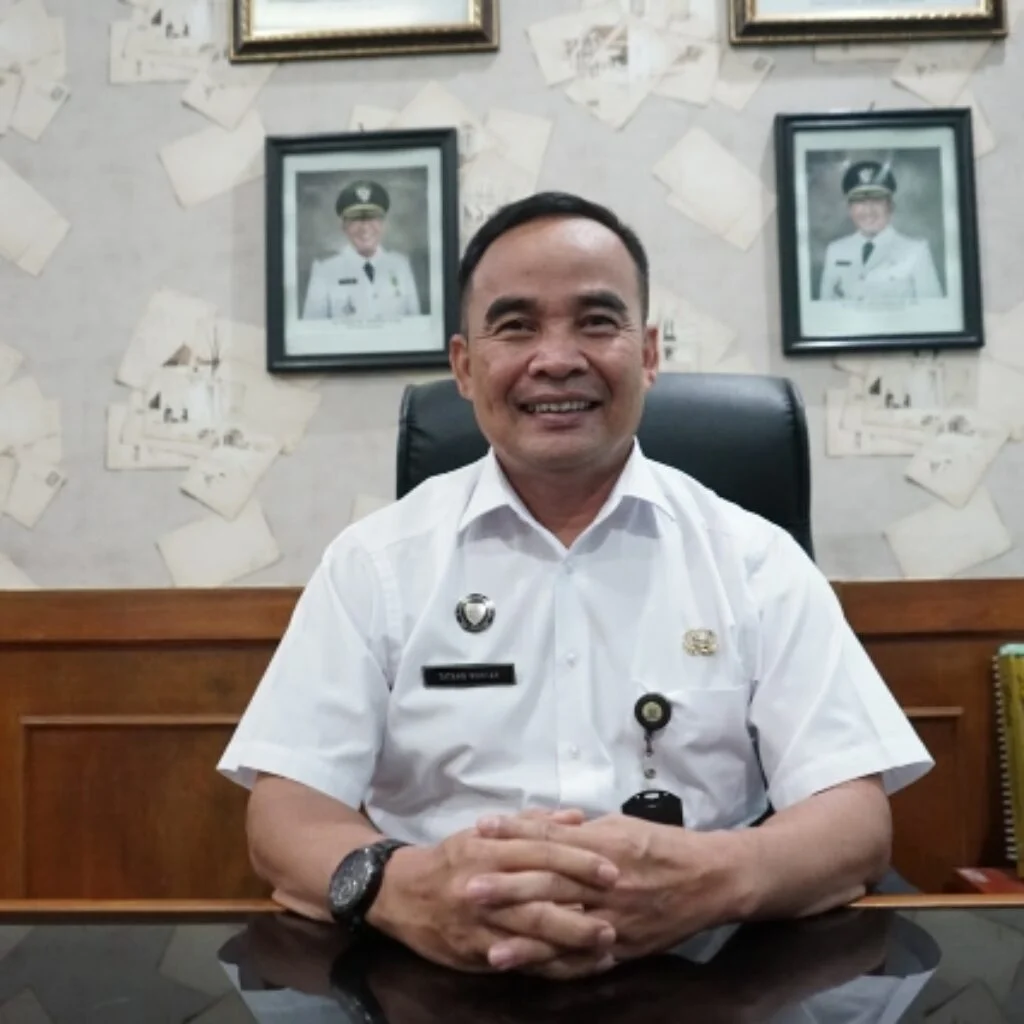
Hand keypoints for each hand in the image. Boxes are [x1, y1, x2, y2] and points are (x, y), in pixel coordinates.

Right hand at [368, 810, 620, 978]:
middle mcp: (485, 885)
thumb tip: (578, 816)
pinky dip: (549, 965)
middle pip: (540, 896)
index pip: (541, 852)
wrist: (399, 893)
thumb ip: (534, 824)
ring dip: (572, 941)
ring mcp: (480, 923)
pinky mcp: (474, 953)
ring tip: (606, 945)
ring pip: (531, 935)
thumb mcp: (486, 833)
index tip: (612, 870)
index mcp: (490, 850)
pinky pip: (518, 961)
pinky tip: (576, 965)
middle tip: (617, 914)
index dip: (578, 861)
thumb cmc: (452, 858)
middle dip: (581, 907)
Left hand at [474, 813, 746, 967]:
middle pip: (550, 884)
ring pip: (564, 929)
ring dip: (524, 940)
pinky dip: (555, 966)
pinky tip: (529, 973)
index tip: (481, 829)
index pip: (552, 837)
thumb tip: (545, 826)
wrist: (713, 878)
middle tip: (468, 887)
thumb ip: (582, 830)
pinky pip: (585, 960)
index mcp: (605, 845)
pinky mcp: (624, 948)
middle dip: (507, 887)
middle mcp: (607, 883)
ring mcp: (616, 919)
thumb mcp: (622, 825)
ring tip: (488, 946)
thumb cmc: (664, 844)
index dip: (515, 833)